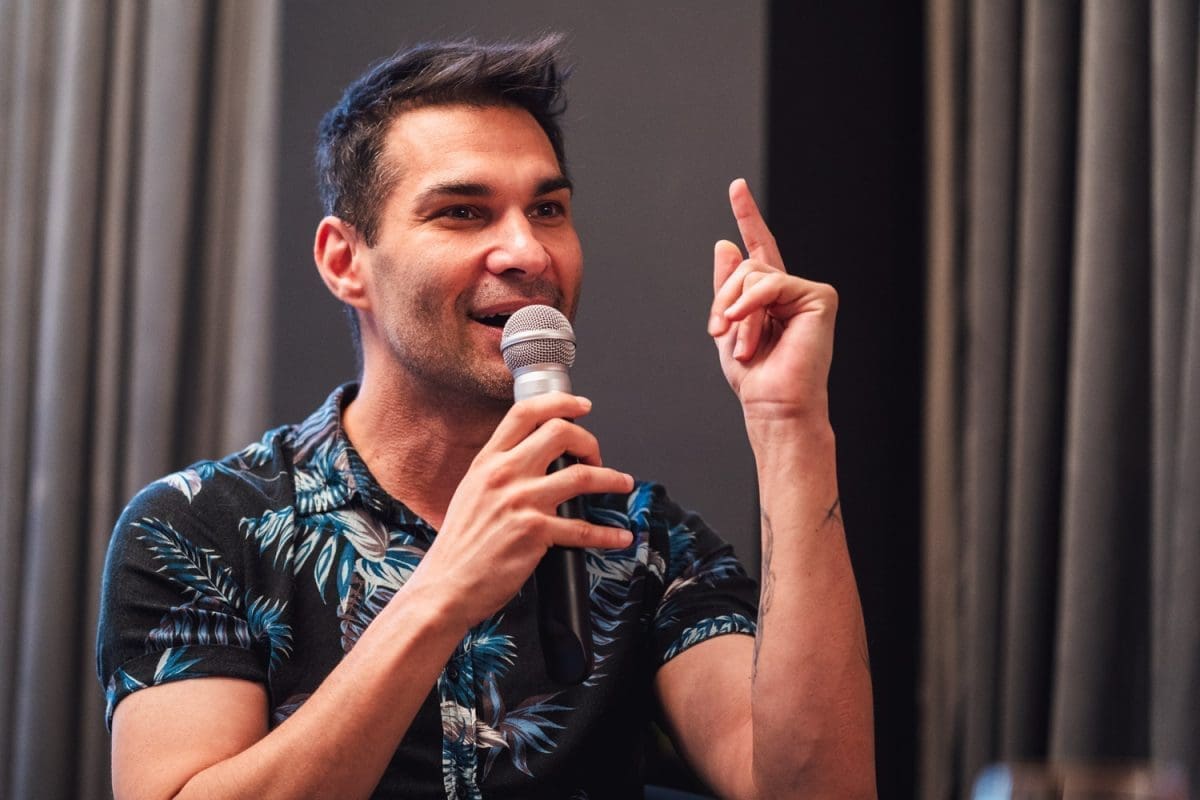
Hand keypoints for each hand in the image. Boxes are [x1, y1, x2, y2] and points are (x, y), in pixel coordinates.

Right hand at [405, 392, 633, 629]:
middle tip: (597, 456)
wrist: (446, 585)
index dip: (560, 403)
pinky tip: (619, 536)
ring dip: (611, 478)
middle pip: (560, 433)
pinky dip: (608, 534)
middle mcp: (504, 475)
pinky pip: (583, 528)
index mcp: (487, 462)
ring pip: (582, 476)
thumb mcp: (471, 492)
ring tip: (622, 483)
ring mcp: (520, 502)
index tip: (582, 407)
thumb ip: (499, 472)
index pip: (525, 413)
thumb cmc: (459, 545)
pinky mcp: (534, 533)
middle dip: (589, 440)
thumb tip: (532, 458)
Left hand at [708, 178, 837, 427]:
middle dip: (723, 298)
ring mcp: (807, 292)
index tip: (737, 186)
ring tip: (742, 343)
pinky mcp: (820, 297)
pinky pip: (772, 282)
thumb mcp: (728, 325)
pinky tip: (749, 330)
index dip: (747, 216)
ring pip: (754, 273)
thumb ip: (727, 287)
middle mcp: (790, 290)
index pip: (758, 248)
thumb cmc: (754, 376)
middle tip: (720, 331)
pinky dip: (752, 305)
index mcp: (769, 296)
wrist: (774, 403)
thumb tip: (726, 243)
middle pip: (745, 265)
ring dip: (736, 310)